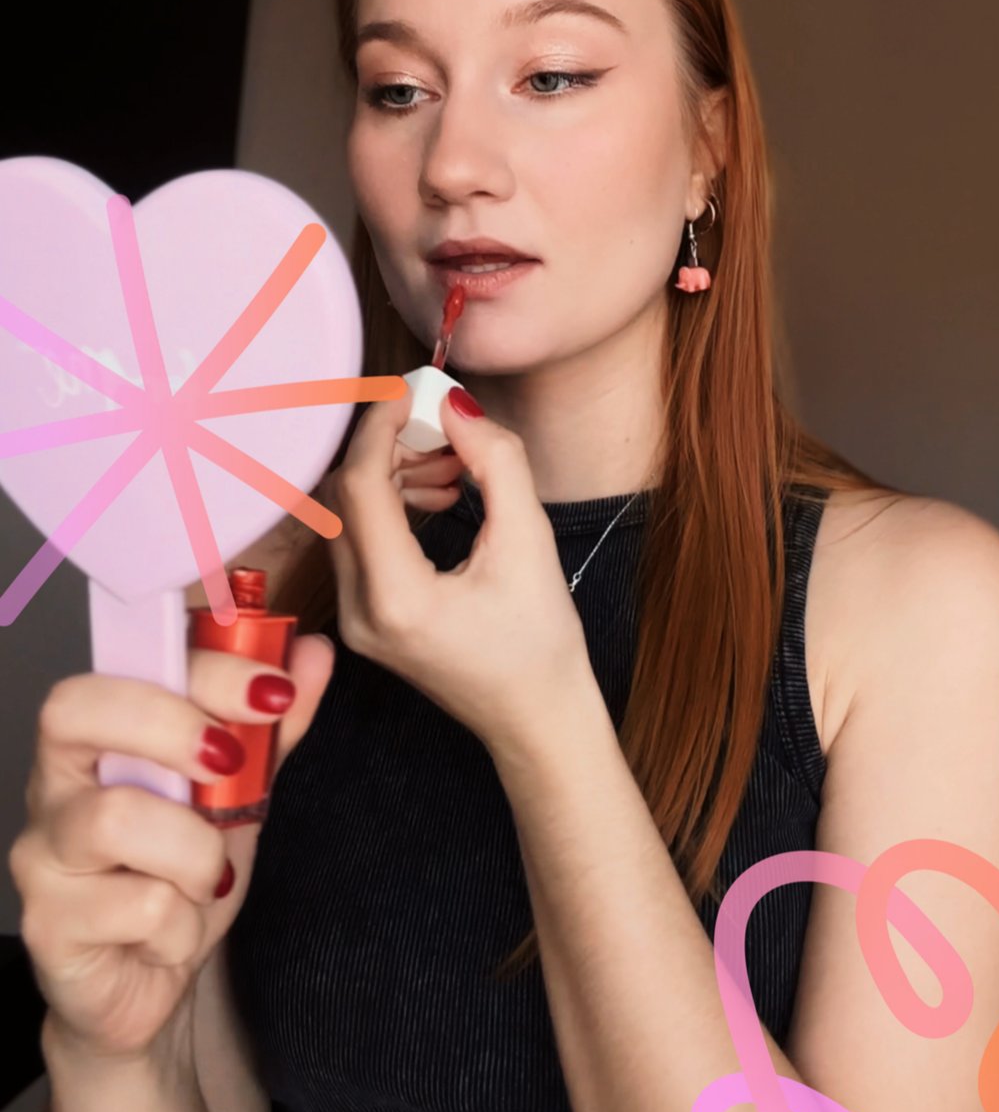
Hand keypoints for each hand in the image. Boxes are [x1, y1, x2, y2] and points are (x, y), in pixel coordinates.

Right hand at [9, 633, 333, 1062]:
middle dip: (177, 731)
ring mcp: (40, 854)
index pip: (123, 663)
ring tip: (207, 878)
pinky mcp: (47, 926)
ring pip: (119, 818)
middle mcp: (52, 783)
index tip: (273, 691)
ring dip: (195, 853)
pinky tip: (173, 933)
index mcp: (94, 733)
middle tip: (232, 771)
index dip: (203, 668)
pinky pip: (140, 907)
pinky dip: (184, 924)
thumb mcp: (237, 792)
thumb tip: (311, 653)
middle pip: (81, 714)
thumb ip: (268, 725)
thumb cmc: (181, 872)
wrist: (150, 981)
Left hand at [326, 386, 594, 754]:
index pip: (360, 485)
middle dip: (388, 447)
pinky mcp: (363, 618)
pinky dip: (390, 503)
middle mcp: (359, 611)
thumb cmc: (540, 644)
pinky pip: (359, 540)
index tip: (415, 392)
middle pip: (344, 497)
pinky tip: (440, 494)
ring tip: (453, 464)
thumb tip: (457, 406)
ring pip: (347, 516)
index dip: (381, 425)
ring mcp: (354, 619)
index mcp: (396, 598)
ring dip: (391, 473)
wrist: (536, 720)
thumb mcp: (530, 543)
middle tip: (441, 425)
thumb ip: (497, 464)